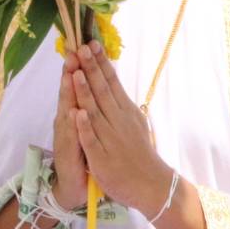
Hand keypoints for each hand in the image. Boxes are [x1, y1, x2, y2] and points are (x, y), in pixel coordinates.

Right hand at [52, 50, 89, 209]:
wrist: (74, 187)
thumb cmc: (83, 155)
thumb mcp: (88, 127)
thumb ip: (89, 104)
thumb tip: (96, 81)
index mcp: (75, 112)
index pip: (77, 85)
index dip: (80, 66)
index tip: (84, 44)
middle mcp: (67, 121)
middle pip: (69, 92)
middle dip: (72, 71)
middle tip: (74, 49)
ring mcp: (66, 137)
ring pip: (67, 110)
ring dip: (68, 91)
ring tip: (70, 72)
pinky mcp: (68, 154)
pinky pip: (70, 137)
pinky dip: (72, 125)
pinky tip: (72, 112)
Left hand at [69, 41, 171, 213]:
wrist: (152, 184)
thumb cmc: (140, 153)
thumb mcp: (135, 122)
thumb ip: (122, 103)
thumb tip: (112, 81)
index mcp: (126, 111)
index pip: (112, 82)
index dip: (100, 63)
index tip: (91, 43)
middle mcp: (118, 121)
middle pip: (102, 91)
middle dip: (91, 69)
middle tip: (81, 47)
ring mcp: (110, 139)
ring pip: (95, 112)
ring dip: (85, 92)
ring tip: (77, 72)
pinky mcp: (102, 158)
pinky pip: (92, 140)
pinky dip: (85, 127)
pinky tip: (78, 114)